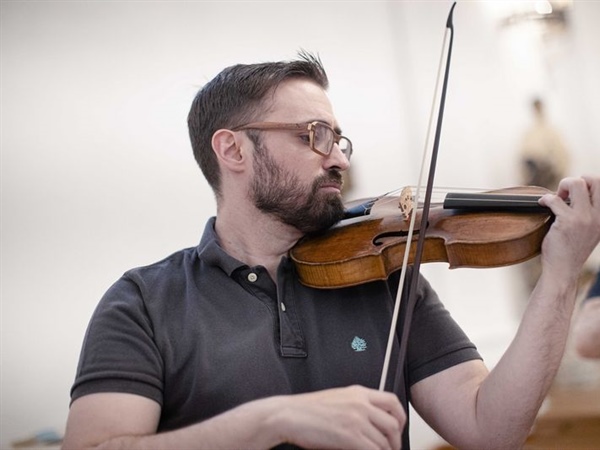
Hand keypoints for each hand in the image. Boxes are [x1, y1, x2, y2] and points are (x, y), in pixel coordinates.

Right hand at [275, 385, 405, 449]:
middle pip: (394, 424)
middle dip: (396, 441)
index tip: (398, 429)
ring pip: (385, 441)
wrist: (289, 415)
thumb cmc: (307, 410)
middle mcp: (361, 404)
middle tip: (391, 448)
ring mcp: (356, 420)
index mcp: (358, 392)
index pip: (392, 401)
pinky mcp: (350, 436)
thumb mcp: (337, 399)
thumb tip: (371, 422)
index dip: (400, 418)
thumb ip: (356, 405)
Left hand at [539, 176, 599, 277]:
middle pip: (593, 180)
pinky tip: (542, 204)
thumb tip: (574, 192)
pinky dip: (545, 199)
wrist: (563, 270)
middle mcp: (598, 216)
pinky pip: (555, 199)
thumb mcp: (588, 230)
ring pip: (576, 184)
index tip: (573, 195)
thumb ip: (587, 213)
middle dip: (575, 180)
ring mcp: (584, 218)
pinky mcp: (567, 222)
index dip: (586, 183)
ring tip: (554, 199)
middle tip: (563, 193)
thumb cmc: (571, 250)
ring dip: (562, 186)